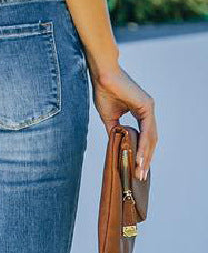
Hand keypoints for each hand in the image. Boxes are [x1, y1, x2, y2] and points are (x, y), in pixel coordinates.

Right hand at [91, 64, 156, 180]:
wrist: (102, 76)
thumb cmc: (104, 92)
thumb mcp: (109, 117)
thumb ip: (115, 130)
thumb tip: (115, 144)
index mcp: (140, 112)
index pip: (144, 137)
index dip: (141, 153)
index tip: (136, 168)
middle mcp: (148, 111)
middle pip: (150, 140)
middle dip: (145, 159)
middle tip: (140, 176)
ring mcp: (149, 108)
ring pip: (150, 138)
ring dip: (146, 156)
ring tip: (139, 171)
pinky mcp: (146, 106)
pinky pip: (147, 131)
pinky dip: (144, 145)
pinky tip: (140, 157)